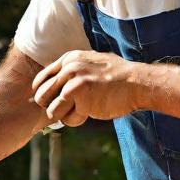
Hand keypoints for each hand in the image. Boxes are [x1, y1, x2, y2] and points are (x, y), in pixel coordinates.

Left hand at [31, 50, 147, 126]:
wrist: (138, 82)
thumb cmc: (118, 78)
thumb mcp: (92, 65)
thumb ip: (73, 71)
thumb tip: (56, 86)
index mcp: (69, 59)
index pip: (41, 80)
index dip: (44, 95)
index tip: (54, 102)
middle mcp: (68, 68)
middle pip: (41, 96)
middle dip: (51, 107)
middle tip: (66, 110)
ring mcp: (73, 81)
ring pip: (52, 110)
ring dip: (65, 116)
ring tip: (81, 111)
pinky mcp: (80, 96)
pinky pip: (68, 118)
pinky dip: (77, 120)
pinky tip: (91, 113)